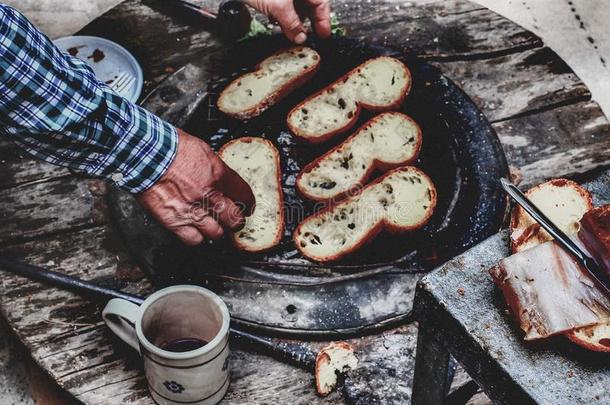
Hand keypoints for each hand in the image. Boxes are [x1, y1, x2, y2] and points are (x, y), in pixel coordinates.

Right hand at [138, 130, 254, 245]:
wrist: (143, 153)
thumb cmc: (169, 147)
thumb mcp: (202, 151)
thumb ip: (215, 169)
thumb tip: (222, 180)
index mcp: (218, 175)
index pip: (244, 195)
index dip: (248, 203)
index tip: (248, 206)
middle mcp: (208, 195)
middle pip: (234, 219)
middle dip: (236, 221)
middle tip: (234, 220)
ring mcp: (192, 210)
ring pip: (217, 233)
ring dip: (217, 231)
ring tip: (214, 227)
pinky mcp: (174, 221)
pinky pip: (193, 239)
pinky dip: (196, 237)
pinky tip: (196, 231)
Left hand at [244, 0, 330, 43]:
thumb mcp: (279, 7)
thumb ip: (292, 24)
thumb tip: (300, 37)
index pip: (321, 3)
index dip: (323, 21)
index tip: (323, 35)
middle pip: (310, 5)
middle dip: (308, 22)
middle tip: (308, 38)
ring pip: (296, 6)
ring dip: (295, 20)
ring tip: (292, 33)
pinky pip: (284, 5)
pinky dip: (284, 15)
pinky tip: (280, 22)